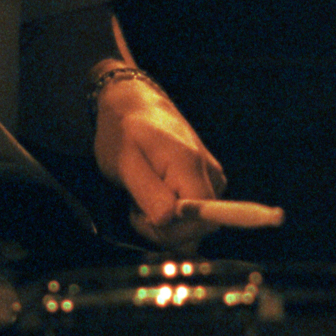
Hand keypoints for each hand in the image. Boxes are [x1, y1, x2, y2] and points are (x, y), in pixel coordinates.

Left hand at [93, 74, 227, 245]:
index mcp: (191, 166)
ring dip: (165, 223)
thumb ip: (149, 192)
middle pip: (201, 227)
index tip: (142, 217)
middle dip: (165, 230)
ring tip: (142, 197)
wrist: (133, 105)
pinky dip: (171, 215)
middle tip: (135, 210)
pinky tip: (153, 196)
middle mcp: (210, 173)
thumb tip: (170, 219)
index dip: (172, 231)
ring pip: (196, 224)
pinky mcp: (207, 181)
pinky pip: (194, 214)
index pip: (203, 220)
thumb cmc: (123, 131)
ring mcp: (212, 177)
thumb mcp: (125, 162)